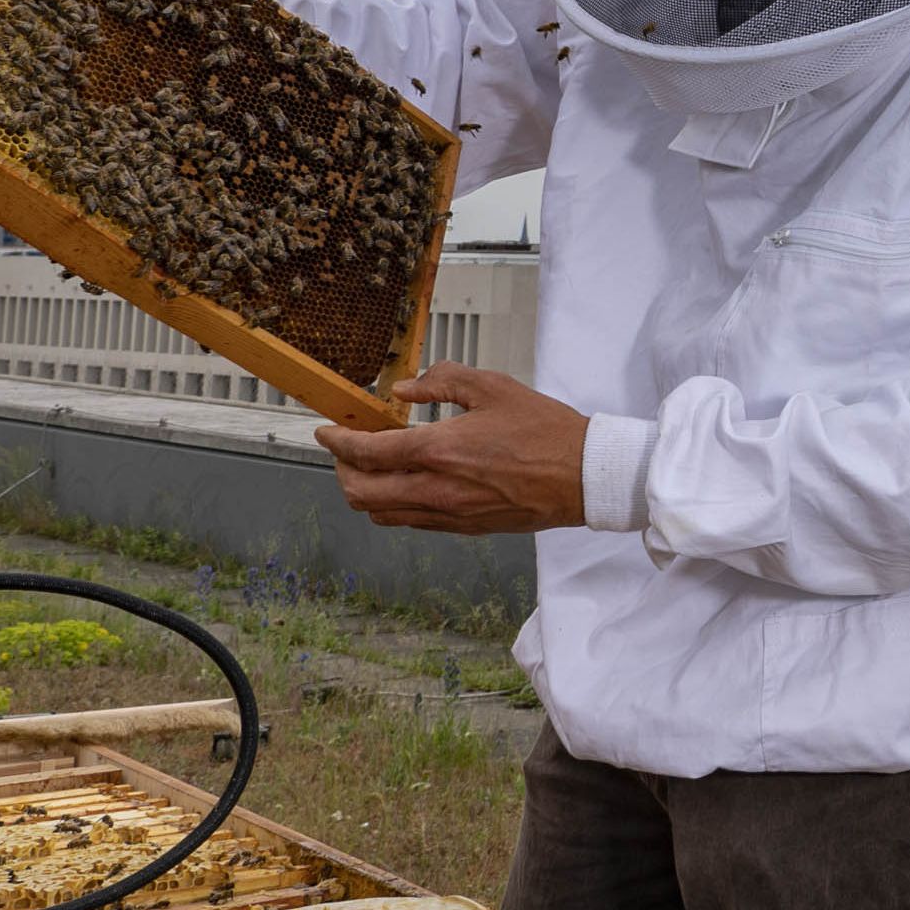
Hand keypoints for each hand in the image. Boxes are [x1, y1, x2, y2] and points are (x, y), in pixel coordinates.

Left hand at [314, 364, 589, 534]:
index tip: (327, 431)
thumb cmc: (546, 431)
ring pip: (381, 513)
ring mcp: (448, 514)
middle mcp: (435, 488)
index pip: (366, 452)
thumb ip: (442, 382)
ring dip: (365, 491)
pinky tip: (407, 483)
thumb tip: (404, 390)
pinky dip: (394, 504)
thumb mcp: (494, 387)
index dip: (337, 442)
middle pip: (360, 493)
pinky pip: (410, 522)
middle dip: (343, 470)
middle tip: (347, 449)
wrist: (583, 476)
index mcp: (439, 450)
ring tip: (374, 467)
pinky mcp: (463, 528)